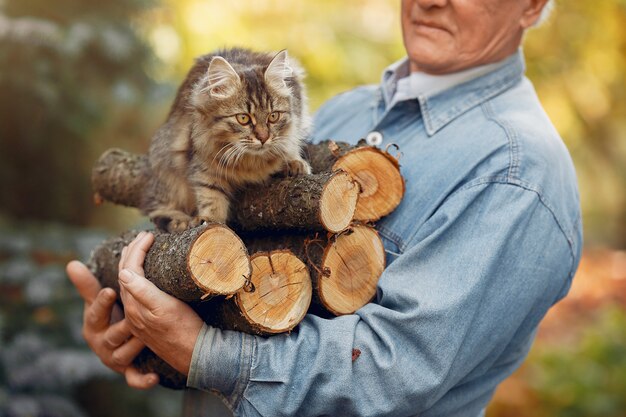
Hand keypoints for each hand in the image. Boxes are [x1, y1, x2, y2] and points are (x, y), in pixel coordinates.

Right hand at [66, 260, 158, 388]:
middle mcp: (101, 344)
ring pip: (124, 354)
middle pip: (112, 335)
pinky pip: (134, 378)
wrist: (115, 345)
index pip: (95, 314)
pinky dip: (143, 380)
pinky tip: (155, 377)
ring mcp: (114, 358)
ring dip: (135, 347)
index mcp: (93, 325)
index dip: (101, 304)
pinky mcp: (127, 371)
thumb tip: (71, 264)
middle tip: (133, 317)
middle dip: (123, 326)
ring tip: (146, 338)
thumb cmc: (106, 318)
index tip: (110, 291)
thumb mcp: (96, 302)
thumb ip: (87, 285)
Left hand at [118, 231, 203, 375]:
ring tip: (140, 250)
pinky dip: (138, 277)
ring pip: (130, 284)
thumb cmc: (184, 330)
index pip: (129, 269)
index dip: (137, 250)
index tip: (148, 235)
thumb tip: (124, 272)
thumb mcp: (165, 308)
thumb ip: (143, 292)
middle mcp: (134, 311)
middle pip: (126, 275)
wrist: (195, 354)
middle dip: (131, 253)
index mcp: (135, 305)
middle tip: (142, 236)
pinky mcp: (149, 321)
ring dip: (133, 263)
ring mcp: (140, 317)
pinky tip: (145, 276)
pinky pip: (137, 293)